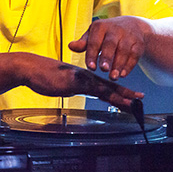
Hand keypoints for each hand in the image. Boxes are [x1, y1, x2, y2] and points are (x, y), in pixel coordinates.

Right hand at [18, 53, 142, 110]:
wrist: (32, 69)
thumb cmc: (45, 75)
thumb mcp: (63, 82)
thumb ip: (73, 85)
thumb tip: (79, 89)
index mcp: (85, 77)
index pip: (106, 86)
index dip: (120, 91)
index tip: (132, 96)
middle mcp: (86, 77)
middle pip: (110, 87)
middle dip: (126, 94)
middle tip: (140, 99)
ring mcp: (81, 79)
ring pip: (105, 89)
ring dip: (120, 96)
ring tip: (133, 102)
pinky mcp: (75, 82)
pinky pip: (93, 90)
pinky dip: (105, 94)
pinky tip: (113, 98)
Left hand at [68, 16, 148, 80]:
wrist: (132, 26)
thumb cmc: (107, 33)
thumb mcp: (94, 34)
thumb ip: (83, 43)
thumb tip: (70, 46)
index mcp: (100, 26)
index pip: (94, 41)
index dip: (92, 54)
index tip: (90, 67)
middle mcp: (115, 29)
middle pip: (110, 44)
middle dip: (107, 57)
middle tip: (103, 70)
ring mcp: (128, 36)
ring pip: (124, 50)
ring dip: (118, 64)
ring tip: (113, 77)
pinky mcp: (138, 43)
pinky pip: (134, 55)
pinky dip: (129, 65)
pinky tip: (123, 74)